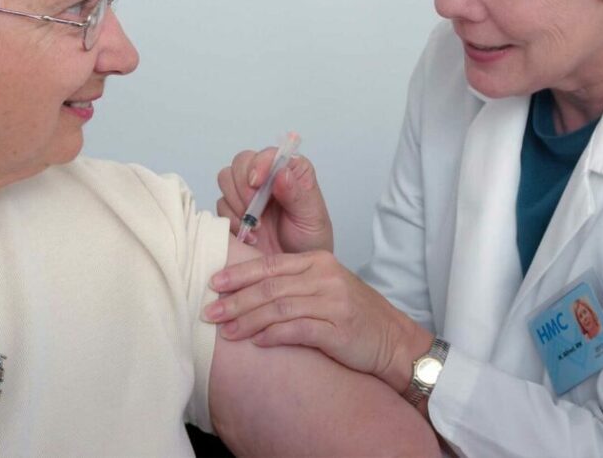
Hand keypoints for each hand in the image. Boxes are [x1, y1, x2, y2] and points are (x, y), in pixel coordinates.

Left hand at [203, 251, 431, 391]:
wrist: (393, 341)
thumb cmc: (354, 315)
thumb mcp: (324, 288)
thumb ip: (291, 284)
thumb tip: (245, 290)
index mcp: (318, 261)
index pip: (270, 264)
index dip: (239, 274)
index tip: (213, 283)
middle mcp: (325, 277)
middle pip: (270, 286)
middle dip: (235, 299)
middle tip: (209, 311)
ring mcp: (333, 302)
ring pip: (279, 308)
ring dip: (248, 320)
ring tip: (226, 332)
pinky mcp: (338, 329)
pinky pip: (298, 330)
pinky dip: (273, 336)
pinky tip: (256, 343)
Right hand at [216, 148, 332, 253]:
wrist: (295, 273)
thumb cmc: (310, 241)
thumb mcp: (312, 218)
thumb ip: (297, 195)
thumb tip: (282, 173)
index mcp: (291, 171)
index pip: (269, 154)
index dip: (259, 164)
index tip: (257, 183)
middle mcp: (268, 178)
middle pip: (241, 162)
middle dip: (244, 185)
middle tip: (254, 209)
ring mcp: (248, 193)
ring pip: (226, 179)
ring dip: (236, 203)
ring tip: (256, 226)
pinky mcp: (234, 211)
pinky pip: (221, 205)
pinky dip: (231, 220)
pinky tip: (250, 236)